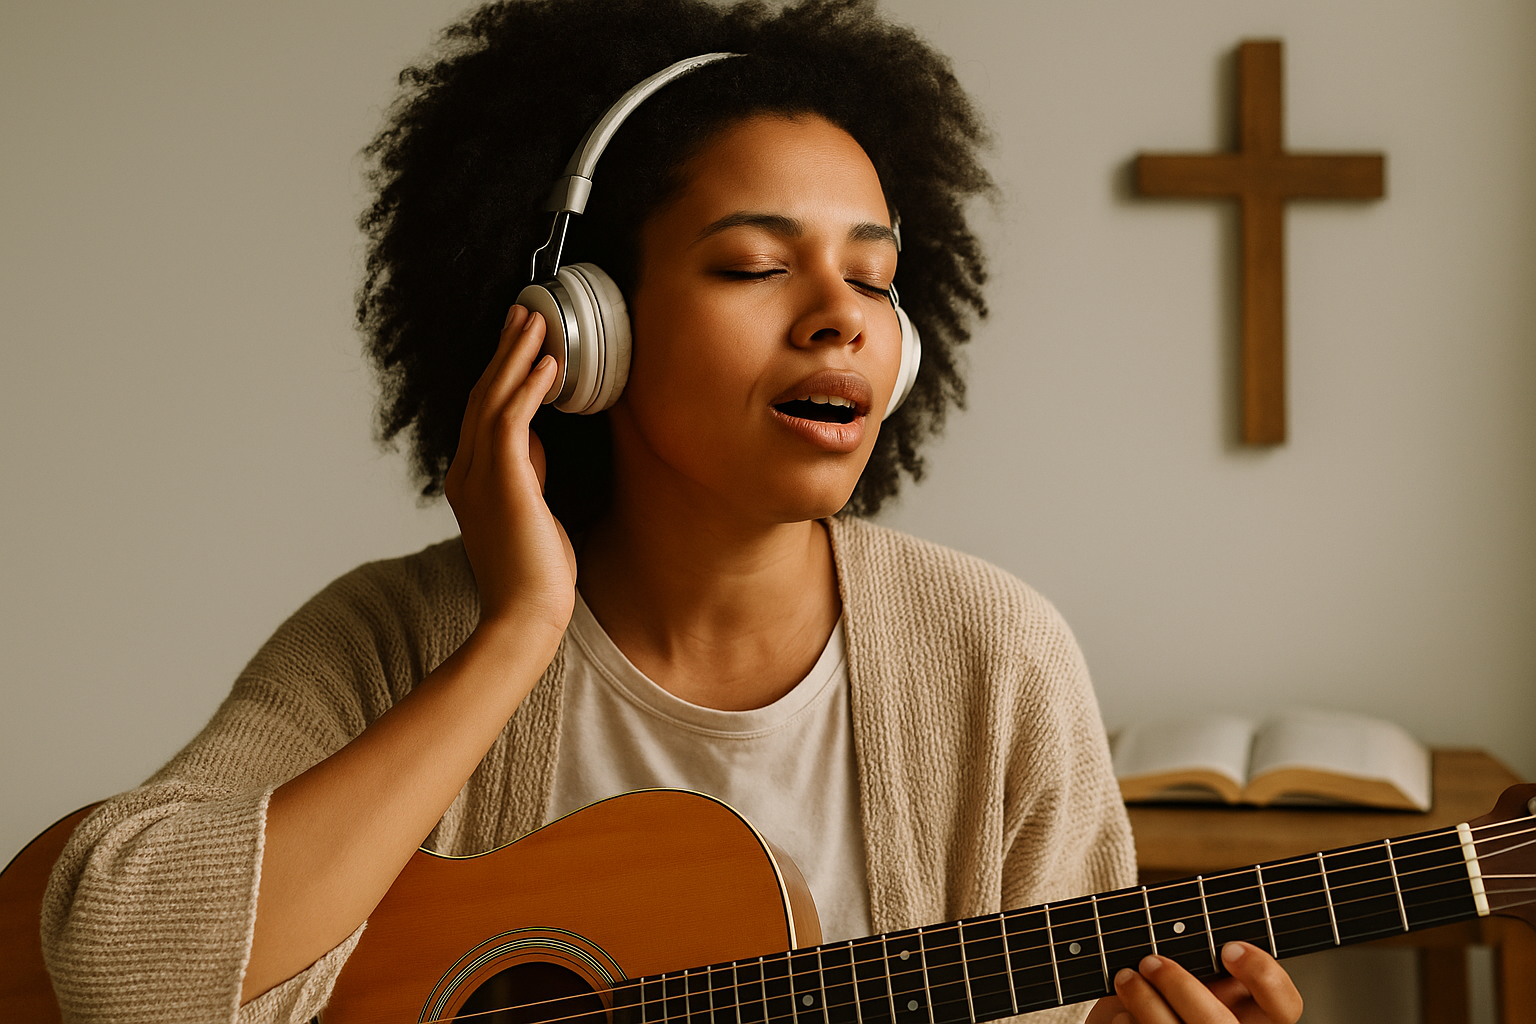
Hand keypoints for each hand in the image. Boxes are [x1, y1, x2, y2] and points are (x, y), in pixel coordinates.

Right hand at [444, 305, 576, 642]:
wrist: (524, 618)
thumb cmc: (534, 576)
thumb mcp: (530, 512)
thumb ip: (526, 475)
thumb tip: (536, 442)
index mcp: (469, 481)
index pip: (481, 413)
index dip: (499, 373)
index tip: (518, 342)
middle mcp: (466, 472)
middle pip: (480, 395)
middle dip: (504, 351)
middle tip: (523, 312)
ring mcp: (480, 476)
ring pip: (492, 399)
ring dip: (516, 356)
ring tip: (539, 321)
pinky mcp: (504, 482)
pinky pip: (512, 421)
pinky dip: (529, 387)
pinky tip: (549, 363)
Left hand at [1085, 942, 1301, 1023]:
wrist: (1129, 1020)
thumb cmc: (1164, 995)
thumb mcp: (1193, 976)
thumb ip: (1204, 966)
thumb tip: (1201, 943)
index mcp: (1253, 1018)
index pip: (1285, 1007)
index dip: (1264, 976)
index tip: (1228, 948)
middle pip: (1218, 1023)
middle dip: (1180, 987)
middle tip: (1152, 961)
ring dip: (1146, 1003)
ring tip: (1126, 978)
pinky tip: (1120, 1015)